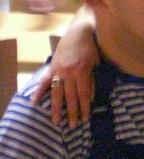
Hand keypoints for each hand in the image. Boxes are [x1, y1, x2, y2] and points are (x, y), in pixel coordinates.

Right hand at [31, 9, 98, 126]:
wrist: (79, 31)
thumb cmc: (90, 47)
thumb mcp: (96, 63)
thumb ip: (92, 80)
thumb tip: (90, 98)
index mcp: (81, 71)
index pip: (83, 94)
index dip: (84, 108)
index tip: (85, 120)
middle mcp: (68, 73)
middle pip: (70, 97)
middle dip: (71, 112)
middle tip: (72, 126)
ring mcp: (58, 70)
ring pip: (56, 93)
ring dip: (56, 108)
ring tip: (55, 122)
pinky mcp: (51, 67)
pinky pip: (44, 81)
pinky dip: (38, 92)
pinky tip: (34, 103)